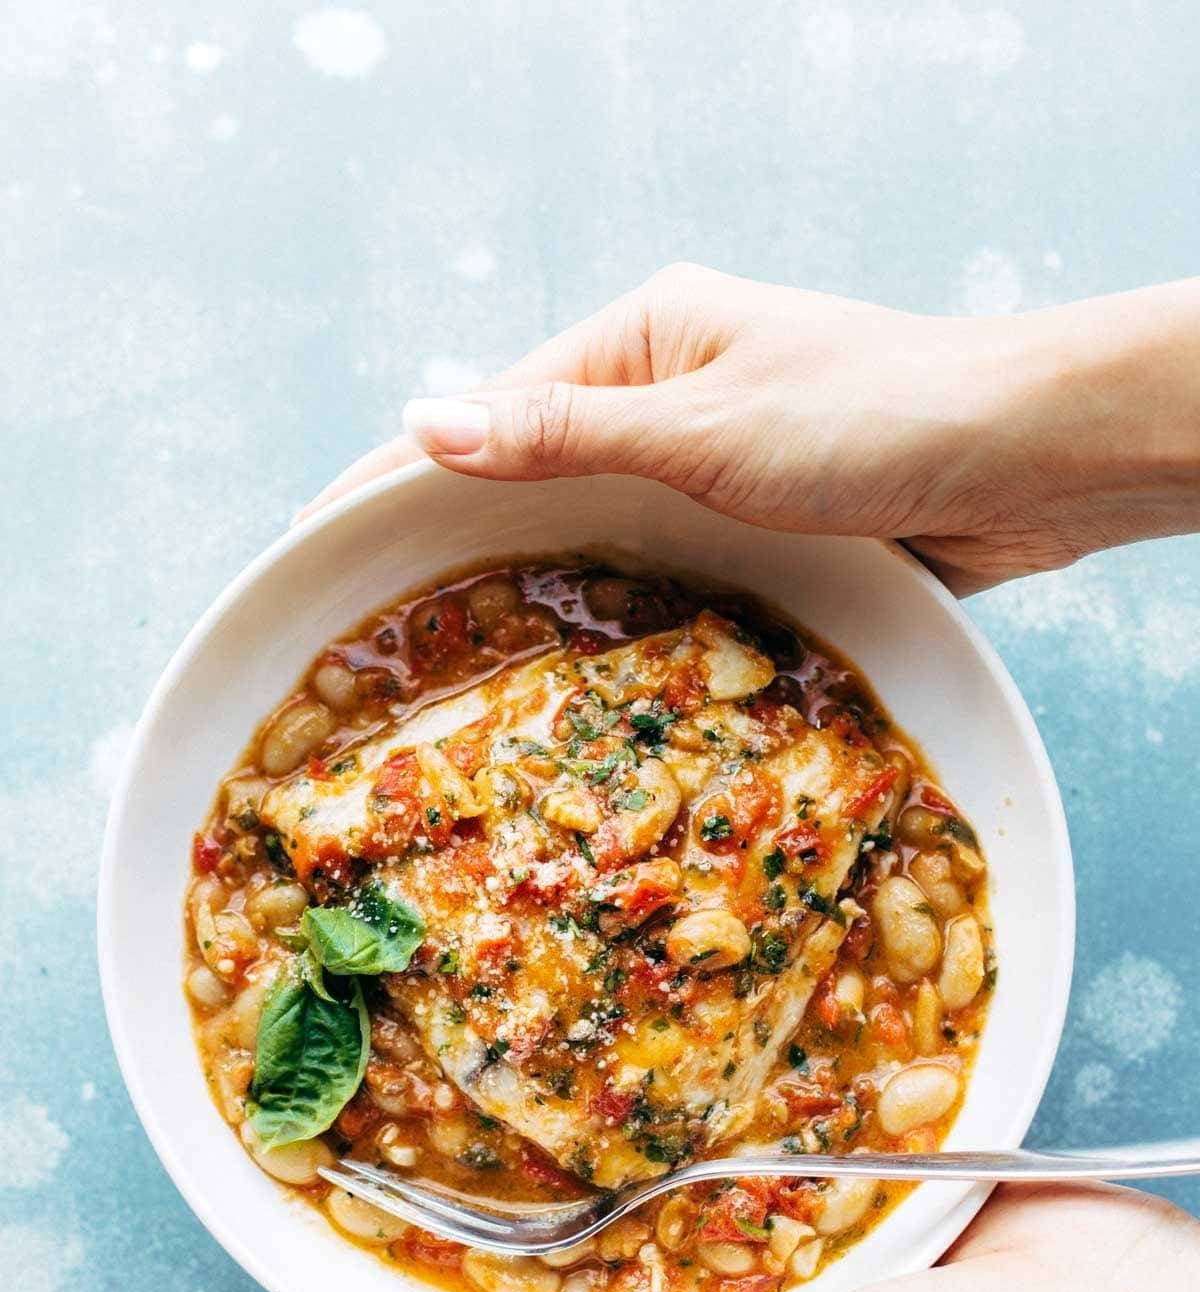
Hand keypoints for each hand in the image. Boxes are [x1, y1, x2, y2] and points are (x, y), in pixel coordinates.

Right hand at [300, 264, 1199, 594]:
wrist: (1025, 462)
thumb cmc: (876, 413)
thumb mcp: (702, 423)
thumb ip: (562, 432)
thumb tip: (421, 420)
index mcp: (639, 339)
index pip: (485, 411)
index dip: (395, 477)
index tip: (314, 540)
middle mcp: (664, 399)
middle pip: (527, 478)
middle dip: (450, 544)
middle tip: (366, 626)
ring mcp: (707, 470)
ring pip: (588, 533)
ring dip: (527, 588)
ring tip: (439, 661)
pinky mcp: (752, 531)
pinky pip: (653, 571)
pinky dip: (605, 612)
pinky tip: (563, 665)